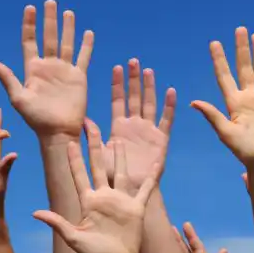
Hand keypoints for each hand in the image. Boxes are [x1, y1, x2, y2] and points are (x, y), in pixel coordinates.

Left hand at [0, 1, 93, 138]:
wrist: (57, 131)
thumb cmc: (35, 119)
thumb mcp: (18, 98)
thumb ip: (7, 79)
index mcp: (32, 69)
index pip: (30, 41)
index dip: (30, 25)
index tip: (30, 8)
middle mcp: (48, 66)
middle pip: (49, 37)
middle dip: (49, 20)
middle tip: (50, 2)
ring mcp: (64, 70)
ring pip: (66, 43)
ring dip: (67, 28)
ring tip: (67, 12)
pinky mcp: (78, 77)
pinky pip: (83, 57)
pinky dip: (86, 45)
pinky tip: (88, 33)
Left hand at [34, 122, 158, 252]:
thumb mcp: (73, 237)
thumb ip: (57, 222)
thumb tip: (35, 213)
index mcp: (88, 201)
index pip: (79, 174)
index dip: (75, 159)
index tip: (70, 141)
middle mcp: (103, 197)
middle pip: (98, 166)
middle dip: (95, 146)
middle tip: (90, 126)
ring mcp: (120, 201)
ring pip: (120, 172)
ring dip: (119, 156)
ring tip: (118, 138)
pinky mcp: (136, 209)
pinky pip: (145, 189)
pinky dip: (150, 177)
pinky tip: (154, 163)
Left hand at [103, 60, 175, 191]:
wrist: (130, 191)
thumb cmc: (112, 175)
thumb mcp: (100, 153)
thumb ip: (94, 136)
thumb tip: (83, 119)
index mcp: (118, 127)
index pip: (117, 100)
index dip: (117, 84)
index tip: (116, 67)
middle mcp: (133, 126)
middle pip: (134, 98)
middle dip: (133, 80)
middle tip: (133, 61)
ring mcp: (148, 131)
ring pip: (149, 104)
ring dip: (149, 88)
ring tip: (148, 70)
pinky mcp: (161, 140)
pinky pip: (166, 121)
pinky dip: (169, 107)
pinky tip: (170, 91)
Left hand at [192, 28, 253, 170]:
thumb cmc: (246, 153)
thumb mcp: (226, 133)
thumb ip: (213, 115)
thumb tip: (193, 101)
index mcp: (233, 103)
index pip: (224, 76)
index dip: (219, 60)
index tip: (214, 43)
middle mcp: (249, 98)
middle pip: (244, 68)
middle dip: (241, 49)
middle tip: (239, 29)